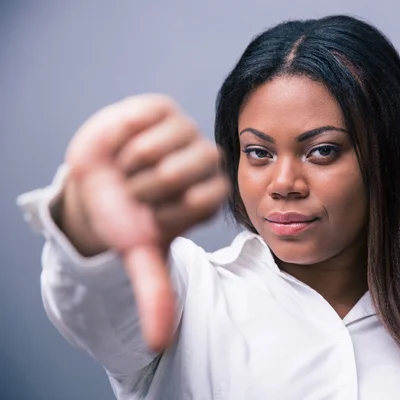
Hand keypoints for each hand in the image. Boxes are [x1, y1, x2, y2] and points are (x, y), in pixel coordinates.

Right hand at [61, 94, 229, 350]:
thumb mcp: (140, 253)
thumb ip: (156, 293)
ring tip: (128, 167)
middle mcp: (206, 163)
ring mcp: (187, 133)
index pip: (203, 201)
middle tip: (135, 189)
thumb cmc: (125, 216)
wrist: (96, 184)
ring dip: (131, 163)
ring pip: (162, 148)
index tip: (151, 214)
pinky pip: (148, 120)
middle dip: (145, 187)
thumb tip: (160, 343)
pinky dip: (125, 136)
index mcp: (210, 195)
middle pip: (185, 172)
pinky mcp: (164, 108)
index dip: (165, 210)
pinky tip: (125, 143)